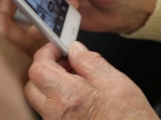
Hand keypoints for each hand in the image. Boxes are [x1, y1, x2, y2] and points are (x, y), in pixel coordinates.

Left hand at [25, 41, 156, 118]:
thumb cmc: (128, 116)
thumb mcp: (114, 81)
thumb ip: (90, 61)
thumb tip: (76, 49)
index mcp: (68, 96)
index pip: (39, 69)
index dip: (46, 52)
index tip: (58, 47)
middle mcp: (56, 114)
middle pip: (33, 85)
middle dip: (45, 68)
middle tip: (66, 60)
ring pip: (40, 99)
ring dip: (51, 83)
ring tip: (77, 77)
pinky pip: (50, 111)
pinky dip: (58, 97)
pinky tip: (79, 93)